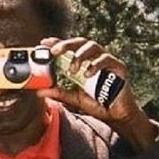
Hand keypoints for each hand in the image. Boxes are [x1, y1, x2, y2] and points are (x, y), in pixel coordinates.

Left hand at [36, 37, 157, 151]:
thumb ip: (58, 93)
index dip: (57, 42)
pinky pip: (106, 59)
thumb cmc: (97, 103)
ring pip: (93, 46)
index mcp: (83, 62)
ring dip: (79, 55)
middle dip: (66, 44)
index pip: (70, 47)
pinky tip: (88, 74)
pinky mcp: (118, 66)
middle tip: (54, 52)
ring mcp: (106, 61)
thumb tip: (39, 91)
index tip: (44, 43)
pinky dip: (95, 64)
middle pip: (80, 42)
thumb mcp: (73, 98)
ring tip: (72, 69)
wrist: (115, 116)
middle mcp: (94, 58)